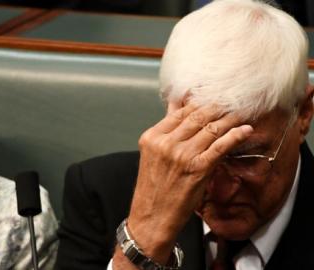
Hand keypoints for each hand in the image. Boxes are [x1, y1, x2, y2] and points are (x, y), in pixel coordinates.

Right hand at [122, 102, 252, 263]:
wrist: (153, 216)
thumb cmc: (154, 187)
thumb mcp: (153, 154)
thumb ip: (166, 130)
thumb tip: (177, 105)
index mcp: (152, 137)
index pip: (180, 111)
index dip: (200, 102)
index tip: (214, 96)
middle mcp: (166, 143)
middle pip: (197, 116)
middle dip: (218, 106)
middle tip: (233, 100)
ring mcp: (182, 155)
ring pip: (211, 128)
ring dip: (230, 118)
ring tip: (242, 112)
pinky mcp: (198, 168)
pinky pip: (221, 146)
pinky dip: (235, 136)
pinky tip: (245, 130)